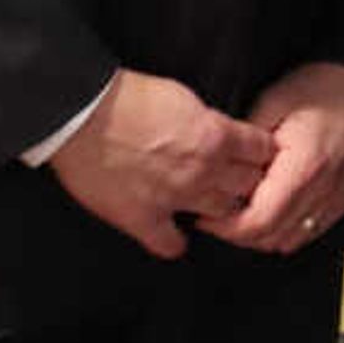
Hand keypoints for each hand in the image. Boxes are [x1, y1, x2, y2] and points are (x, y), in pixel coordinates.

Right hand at [47, 70, 279, 258]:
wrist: (81, 115)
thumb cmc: (128, 97)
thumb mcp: (183, 97)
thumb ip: (208, 122)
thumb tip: (220, 133)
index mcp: (216, 136)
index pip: (262, 151)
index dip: (261, 154)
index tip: (256, 157)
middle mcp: (203, 170)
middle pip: (249, 185)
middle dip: (247, 182)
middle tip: (238, 183)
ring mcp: (174, 197)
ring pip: (222, 215)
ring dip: (219, 210)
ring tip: (213, 207)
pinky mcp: (142, 218)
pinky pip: (170, 245)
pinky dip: (174, 243)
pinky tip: (173, 237)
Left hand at [205, 62, 343, 254]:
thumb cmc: (324, 86)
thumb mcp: (272, 102)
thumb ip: (244, 142)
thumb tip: (217, 166)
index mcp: (304, 167)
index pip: (258, 222)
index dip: (224, 227)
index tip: (207, 217)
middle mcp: (325, 188)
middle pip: (272, 238)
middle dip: (239, 234)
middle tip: (218, 217)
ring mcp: (338, 196)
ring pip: (292, 240)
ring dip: (264, 235)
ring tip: (244, 214)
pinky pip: (313, 231)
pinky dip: (289, 231)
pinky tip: (275, 214)